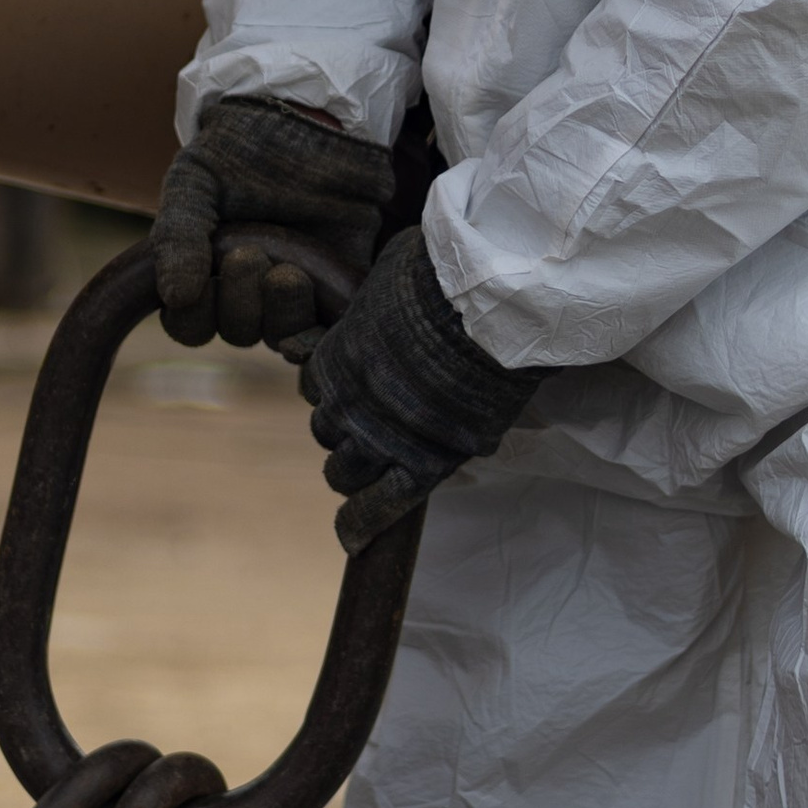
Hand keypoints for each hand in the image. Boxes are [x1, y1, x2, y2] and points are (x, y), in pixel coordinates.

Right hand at [153, 95, 395, 354]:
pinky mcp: (338, 287)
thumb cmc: (242, 149)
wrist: (311, 120)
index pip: (190, 325)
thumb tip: (173, 296)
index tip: (201, 280)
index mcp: (206, 273)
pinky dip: (320, 337)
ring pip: (281, 335)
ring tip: (288, 274)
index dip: (194, 315)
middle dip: (241, 301)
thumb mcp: (195, 181)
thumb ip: (177, 234)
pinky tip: (316, 314)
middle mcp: (249, 293)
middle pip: (238, 331)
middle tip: (249, 255)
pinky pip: (329, 331)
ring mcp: (295, 294)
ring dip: (282, 313)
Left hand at [301, 226, 542, 549]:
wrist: (492, 306)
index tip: (357, 390)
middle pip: (326, 429)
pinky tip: (354, 538)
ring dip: (354, 472)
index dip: (337, 389)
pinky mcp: (420, 463)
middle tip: (376, 428)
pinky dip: (362, 523)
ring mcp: (379, 435)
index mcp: (337, 352)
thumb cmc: (450, 274)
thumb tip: (393, 281)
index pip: (316, 385)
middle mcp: (346, 398)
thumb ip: (385, 292)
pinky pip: (379, 505)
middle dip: (346, 430)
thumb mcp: (396, 269)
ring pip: (343, 471)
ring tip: (374, 474)